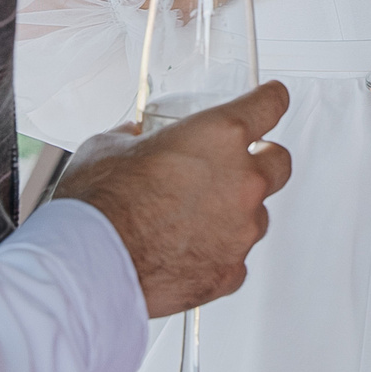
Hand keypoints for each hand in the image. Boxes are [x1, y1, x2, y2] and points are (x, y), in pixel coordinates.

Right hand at [51, 82, 293, 317]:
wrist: (91, 267)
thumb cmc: (99, 206)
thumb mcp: (109, 147)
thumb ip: (134, 138)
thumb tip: (134, 140)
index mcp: (220, 136)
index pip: (270, 104)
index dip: (270, 99)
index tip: (271, 100)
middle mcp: (243, 181)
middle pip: (280, 162)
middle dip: (263, 161)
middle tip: (235, 166)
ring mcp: (242, 230)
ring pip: (257, 215)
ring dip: (235, 212)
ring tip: (191, 219)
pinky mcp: (232, 272)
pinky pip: (236, 257)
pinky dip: (217, 253)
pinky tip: (185, 251)